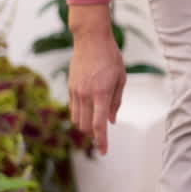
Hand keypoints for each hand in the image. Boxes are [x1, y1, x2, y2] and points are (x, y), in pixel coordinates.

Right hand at [68, 4, 125, 155]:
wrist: (91, 40)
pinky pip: (73, 109)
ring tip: (96, 125)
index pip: (99, 125)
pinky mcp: (70, 88)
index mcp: (101, 93)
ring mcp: (75, 92)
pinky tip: (89, 113)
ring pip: (77, 120)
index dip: (101, 141)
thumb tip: (111, 122)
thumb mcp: (121, 79)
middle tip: (103, 138)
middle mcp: (85, 95)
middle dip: (93, 135)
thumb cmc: (111, 58)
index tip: (104, 151)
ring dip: (86, 127)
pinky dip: (80, 116)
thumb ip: (115, 102)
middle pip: (85, 126)